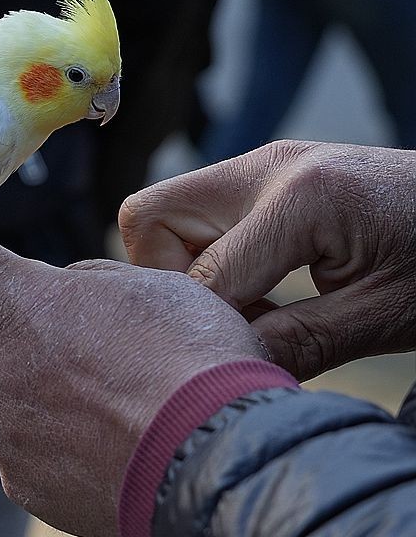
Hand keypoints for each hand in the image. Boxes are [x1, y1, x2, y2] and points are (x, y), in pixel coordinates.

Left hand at [0, 235, 265, 536]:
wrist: (214, 460)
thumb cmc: (193, 360)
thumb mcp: (152, 286)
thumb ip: (87, 284)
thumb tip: (64, 296)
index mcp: (25, 304)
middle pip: (16, 351)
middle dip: (56, 358)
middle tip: (122, 377)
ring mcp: (5, 430)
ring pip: (28, 410)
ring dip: (65, 414)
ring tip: (130, 426)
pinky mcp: (22, 485)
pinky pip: (40, 462)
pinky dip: (72, 462)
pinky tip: (118, 461)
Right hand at [119, 141, 415, 380]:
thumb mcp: (386, 317)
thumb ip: (297, 343)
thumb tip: (221, 372)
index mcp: (300, 197)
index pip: (201, 277)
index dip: (205, 330)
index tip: (227, 365)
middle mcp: (269, 166)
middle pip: (150, 218)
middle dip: (166, 279)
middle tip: (220, 324)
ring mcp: (268, 164)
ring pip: (167, 213)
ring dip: (186, 267)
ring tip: (250, 312)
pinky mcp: (273, 174)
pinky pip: (204, 214)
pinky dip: (212, 256)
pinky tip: (263, 293)